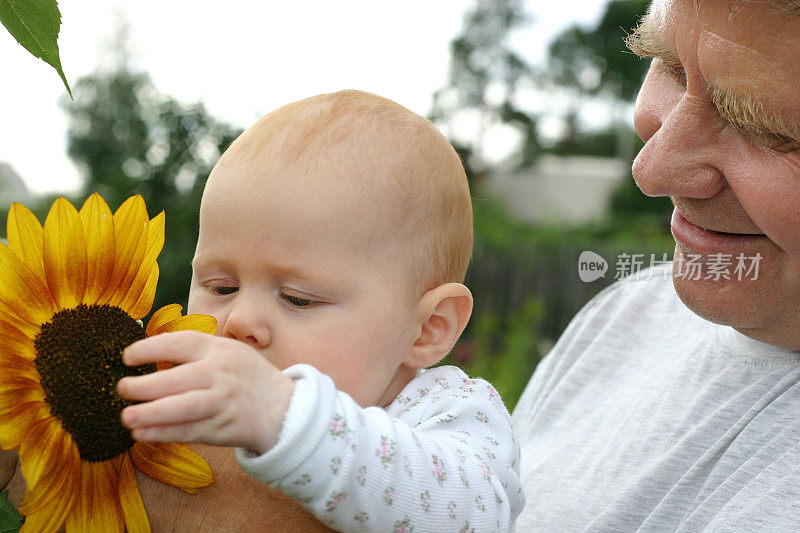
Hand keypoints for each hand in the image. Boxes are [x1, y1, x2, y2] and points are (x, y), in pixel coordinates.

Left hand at [117, 330, 293, 454]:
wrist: (282, 407)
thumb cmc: (245, 375)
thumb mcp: (227, 350)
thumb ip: (193, 350)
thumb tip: (147, 351)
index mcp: (218, 350)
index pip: (180, 343)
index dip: (149, 349)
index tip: (127, 357)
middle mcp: (220, 375)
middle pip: (178, 380)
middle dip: (145, 386)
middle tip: (122, 389)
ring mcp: (222, 403)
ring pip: (183, 408)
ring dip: (152, 413)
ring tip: (126, 416)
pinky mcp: (221, 428)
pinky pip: (188, 431)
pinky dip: (163, 433)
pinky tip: (142, 433)